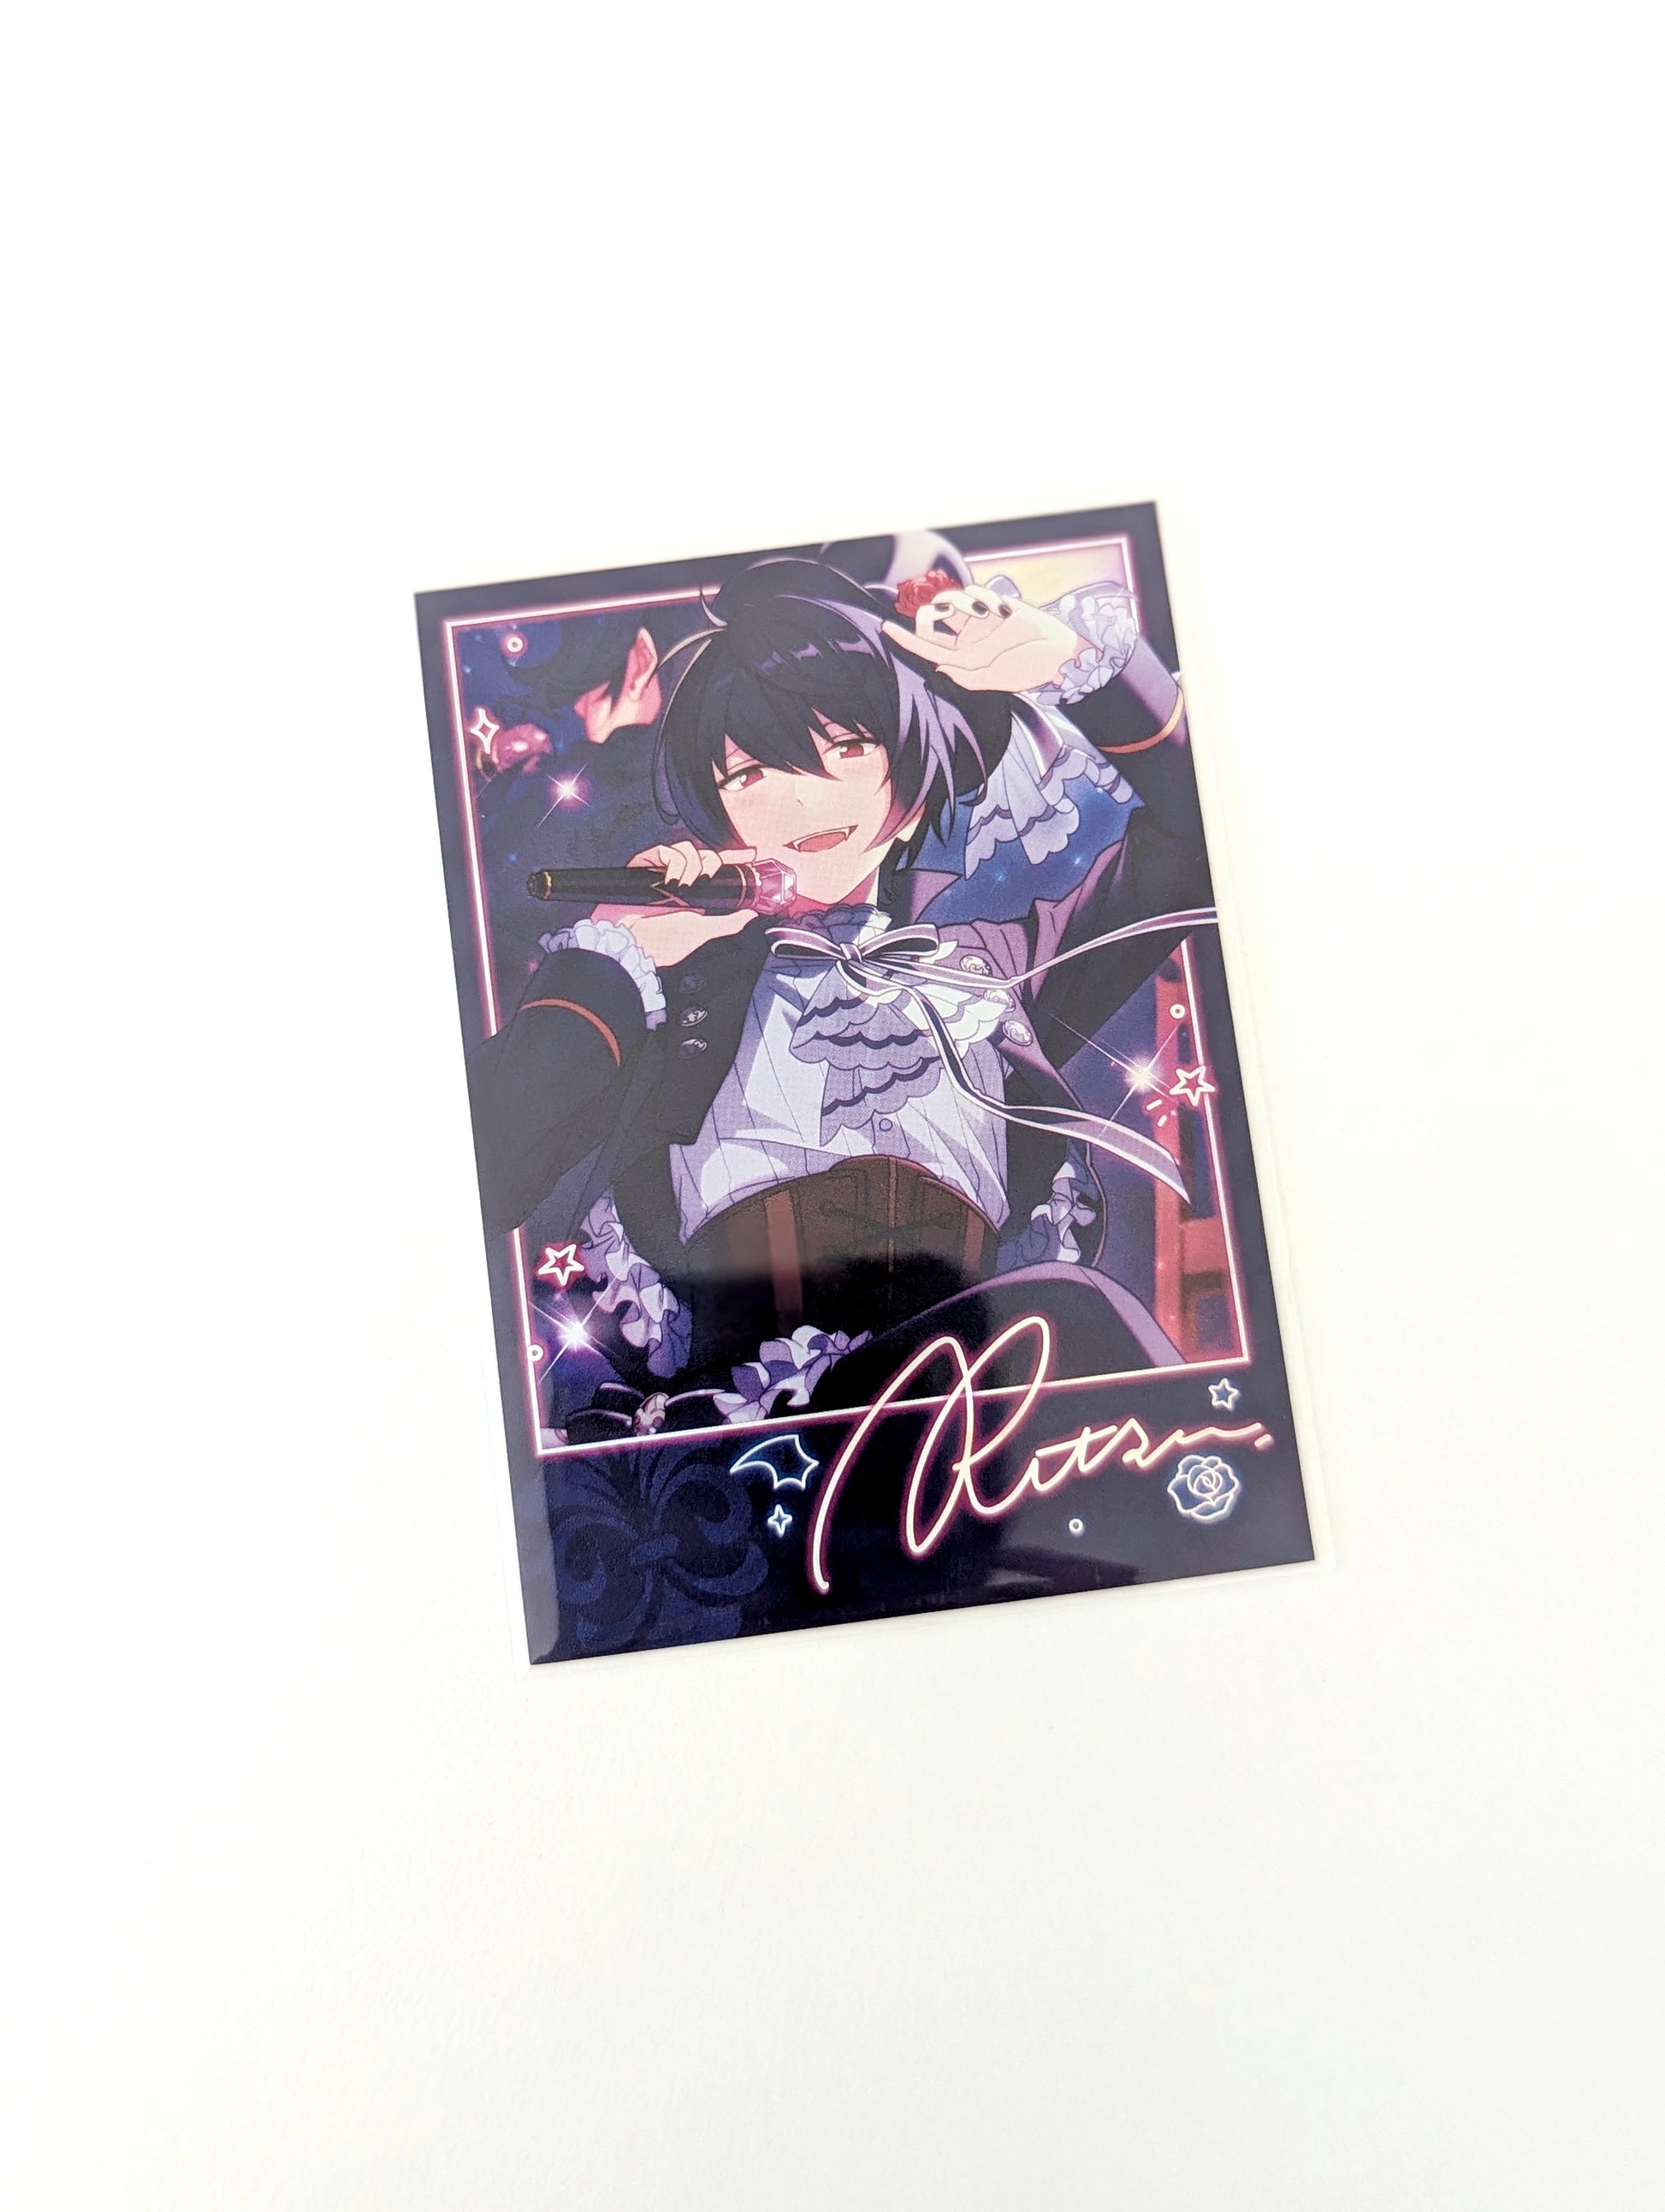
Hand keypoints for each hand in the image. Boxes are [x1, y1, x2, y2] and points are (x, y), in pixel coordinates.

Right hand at [592, 841, 756, 967]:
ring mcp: (661, 870)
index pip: (715, 868)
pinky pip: (665, 850)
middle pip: (703, 854)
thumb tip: (752, 915)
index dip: (732, 857)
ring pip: (686, 848)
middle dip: (710, 863)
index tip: (749, 854)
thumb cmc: (660, 943)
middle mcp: (679, 879)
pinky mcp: (644, 865)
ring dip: (691, 865)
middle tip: (705, 880)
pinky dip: (673, 863)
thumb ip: (728, 923)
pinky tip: (672, 881)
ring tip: (684, 888)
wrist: (631, 944)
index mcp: (694, 893)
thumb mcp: (702, 933)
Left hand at [884, 582, 1086, 693]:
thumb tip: (939, 668)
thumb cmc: (1028, 669)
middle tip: (947, 614)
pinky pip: (976, 591)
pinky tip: (1000, 609)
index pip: (927, 647)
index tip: (887, 628)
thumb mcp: (996, 680)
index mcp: (962, 658)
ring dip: (963, 602)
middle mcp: (967, 637)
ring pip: (952, 600)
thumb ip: (966, 676)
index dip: (905, 639)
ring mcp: (979, 619)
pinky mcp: (994, 603)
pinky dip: (983, 596)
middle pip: (933, 618)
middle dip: (933, 613)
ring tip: (987, 613)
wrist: (1058, 652)